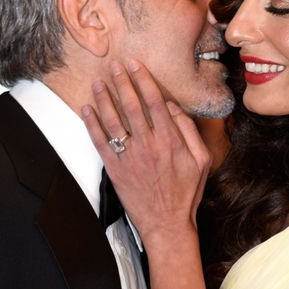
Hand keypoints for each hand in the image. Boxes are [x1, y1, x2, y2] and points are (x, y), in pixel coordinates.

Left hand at [80, 60, 211, 245]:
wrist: (167, 224)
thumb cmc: (186, 193)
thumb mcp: (202, 161)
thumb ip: (189, 131)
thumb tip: (172, 107)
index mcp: (170, 140)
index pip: (154, 101)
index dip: (143, 80)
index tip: (135, 65)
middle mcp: (148, 145)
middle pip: (131, 105)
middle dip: (122, 82)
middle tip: (113, 65)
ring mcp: (129, 157)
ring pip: (113, 120)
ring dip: (104, 98)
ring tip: (98, 82)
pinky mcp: (115, 169)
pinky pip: (100, 142)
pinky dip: (91, 124)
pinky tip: (86, 109)